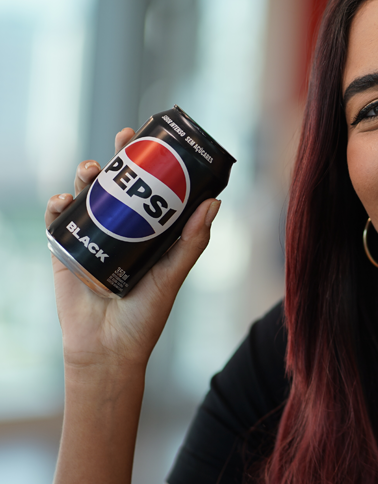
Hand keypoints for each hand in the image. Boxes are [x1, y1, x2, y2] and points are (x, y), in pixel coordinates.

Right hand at [46, 128, 219, 373]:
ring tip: (91, 169)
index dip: (152, 160)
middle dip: (118, 155)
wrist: (106, 349)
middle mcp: (121, 230)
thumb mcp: (173, 275)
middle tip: (123, 137)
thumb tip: (214, 203)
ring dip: (86, 174)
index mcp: (149, 233)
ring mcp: (92, 237)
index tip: (157, 133)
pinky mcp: (65, 250)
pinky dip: (58, 204)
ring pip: (87, 194)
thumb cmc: (145, 316)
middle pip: (118, 183)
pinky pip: (58, 220)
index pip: (152, 188)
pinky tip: (64, 199)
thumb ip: (192, 242)